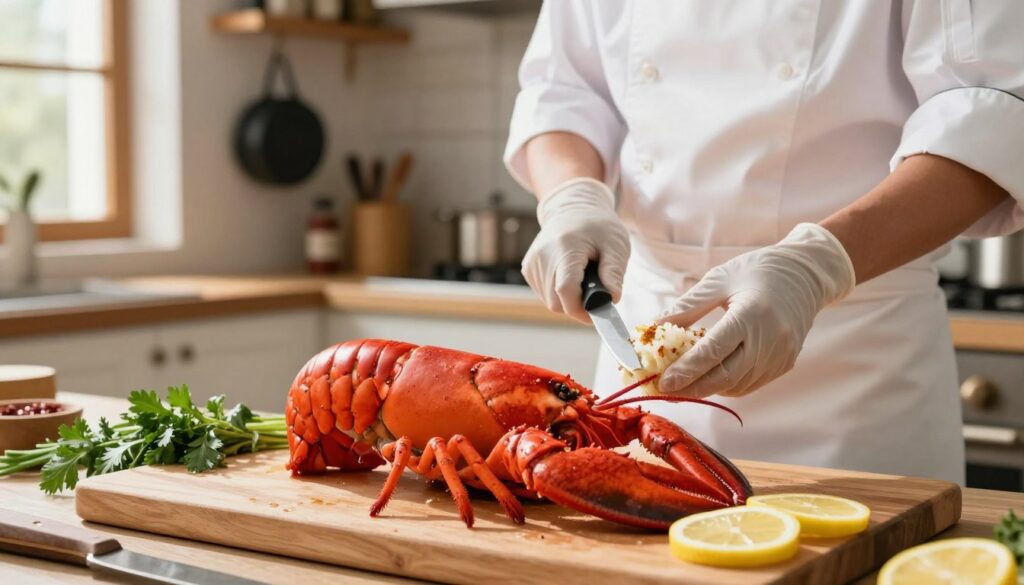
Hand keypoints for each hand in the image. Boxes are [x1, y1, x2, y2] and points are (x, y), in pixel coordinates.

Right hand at [522, 177, 629, 322]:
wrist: (573, 208)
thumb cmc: (598, 227)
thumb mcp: (616, 245)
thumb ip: (614, 273)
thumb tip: (612, 300)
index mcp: (565, 248)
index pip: (566, 290)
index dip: (583, 309)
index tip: (599, 313)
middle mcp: (542, 256)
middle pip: (557, 302)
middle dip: (578, 305)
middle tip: (596, 293)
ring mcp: (532, 263)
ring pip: (550, 302)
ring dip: (569, 299)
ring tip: (583, 278)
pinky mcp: (528, 268)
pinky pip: (544, 294)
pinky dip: (559, 293)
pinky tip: (570, 276)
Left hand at [657, 223, 855, 397]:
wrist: (805, 273)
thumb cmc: (757, 271)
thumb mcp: (718, 280)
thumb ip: (687, 307)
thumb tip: (653, 328)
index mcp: (752, 314)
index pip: (713, 352)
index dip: (686, 371)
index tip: (662, 382)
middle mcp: (770, 340)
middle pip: (725, 376)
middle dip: (692, 388)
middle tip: (665, 390)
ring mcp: (781, 356)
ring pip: (736, 385)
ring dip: (707, 388)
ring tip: (681, 383)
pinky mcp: (785, 364)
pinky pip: (749, 383)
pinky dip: (726, 384)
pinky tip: (709, 377)